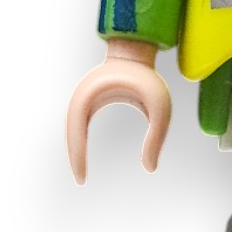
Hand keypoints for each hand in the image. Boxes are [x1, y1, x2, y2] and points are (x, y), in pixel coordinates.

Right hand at [66, 39, 171, 178]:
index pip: (76, 132)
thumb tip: (150, 169)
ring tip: (81, 174)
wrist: (137, 50)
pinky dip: (79, 141)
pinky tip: (84, 157)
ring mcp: (83, 97)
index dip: (77, 156)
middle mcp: (81, 96)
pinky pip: (79, 124)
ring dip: (75, 150)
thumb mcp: (160, 107)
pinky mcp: (89, 100)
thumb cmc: (149, 78)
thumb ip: (157, 137)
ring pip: (73, 129)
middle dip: (74, 157)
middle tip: (81, 181)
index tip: (82, 178)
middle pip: (70, 132)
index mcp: (91, 95)